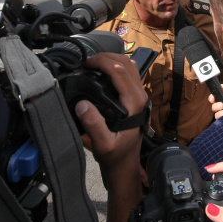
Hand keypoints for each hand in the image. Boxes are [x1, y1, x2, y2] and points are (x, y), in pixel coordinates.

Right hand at [75, 53, 146, 169]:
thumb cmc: (115, 155)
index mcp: (133, 103)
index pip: (119, 71)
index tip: (86, 63)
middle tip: (87, 61)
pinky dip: (116, 66)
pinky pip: (129, 74)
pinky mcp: (135, 98)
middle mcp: (140, 96)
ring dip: (112, 60)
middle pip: (126, 63)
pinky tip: (103, 71)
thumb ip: (93, 124)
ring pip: (130, 66)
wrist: (125, 164)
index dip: (102, 62)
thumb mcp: (102, 144)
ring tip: (93, 63)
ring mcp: (139, 96)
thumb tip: (82, 104)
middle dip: (106, 57)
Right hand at [209, 83, 222, 118]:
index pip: (215, 98)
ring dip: (219, 112)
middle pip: (214, 106)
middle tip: (222, 105)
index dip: (212, 98)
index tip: (212, 99)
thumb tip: (220, 86)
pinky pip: (220, 120)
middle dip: (216, 105)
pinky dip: (222, 117)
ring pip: (216, 114)